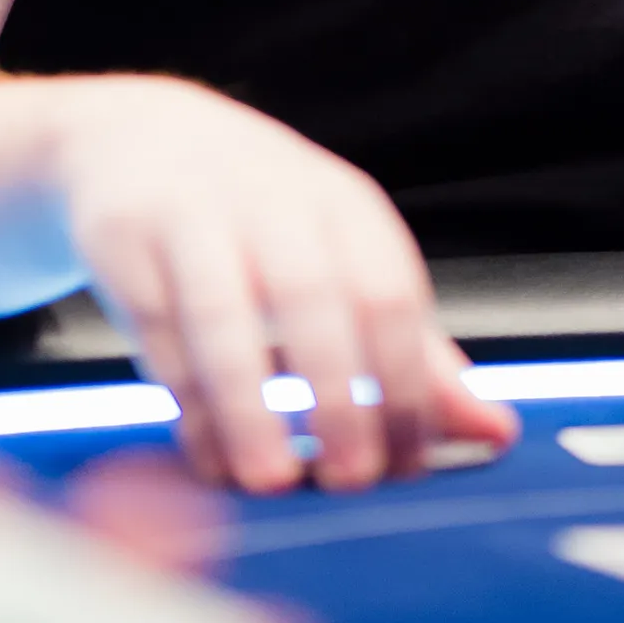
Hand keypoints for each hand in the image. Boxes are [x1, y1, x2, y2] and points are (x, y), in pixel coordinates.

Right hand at [46, 76, 517, 493]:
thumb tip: (496, 435)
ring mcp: (194, 213)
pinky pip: (159, 331)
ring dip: (249, 405)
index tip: (409, 465)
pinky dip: (187, 404)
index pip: (392, 292)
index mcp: (344, 207)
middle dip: (337, 395)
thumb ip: (413, 354)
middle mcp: (275, 199)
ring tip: (270, 482)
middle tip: (350, 482)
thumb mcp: (343, 266)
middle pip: (315, 297)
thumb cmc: (262, 226)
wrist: (139, 140)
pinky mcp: (126, 240)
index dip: (406, 384)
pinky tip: (210, 458)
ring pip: (223, 313)